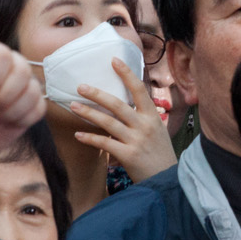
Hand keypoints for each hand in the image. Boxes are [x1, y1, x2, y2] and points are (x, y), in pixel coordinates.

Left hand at [69, 58, 177, 183]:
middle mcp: (144, 125)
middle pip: (117, 104)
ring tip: (73, 106)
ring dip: (88, 113)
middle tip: (80, 86)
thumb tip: (124, 104)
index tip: (113, 60)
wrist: (167, 179)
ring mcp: (136, 140)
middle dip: (97, 94)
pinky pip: (105, 143)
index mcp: (152, 115)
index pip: (138, 89)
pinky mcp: (128, 155)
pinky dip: (90, 138)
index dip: (126, 74)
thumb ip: (142, 118)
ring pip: (108, 122)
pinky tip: (78, 134)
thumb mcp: (157, 130)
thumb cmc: (160, 153)